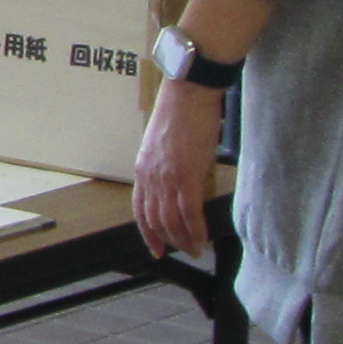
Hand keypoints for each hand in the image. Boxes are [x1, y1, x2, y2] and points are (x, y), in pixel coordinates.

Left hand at [132, 72, 224, 260]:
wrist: (189, 92)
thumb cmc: (181, 112)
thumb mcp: (164, 144)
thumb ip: (166, 166)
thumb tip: (178, 184)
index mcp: (143, 168)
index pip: (140, 209)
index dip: (148, 232)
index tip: (156, 248)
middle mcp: (150, 176)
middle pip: (156, 219)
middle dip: (170, 240)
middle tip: (185, 250)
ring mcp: (167, 177)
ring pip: (171, 221)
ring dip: (184, 240)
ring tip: (196, 250)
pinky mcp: (187, 175)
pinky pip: (189, 213)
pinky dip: (196, 230)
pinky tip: (202, 239)